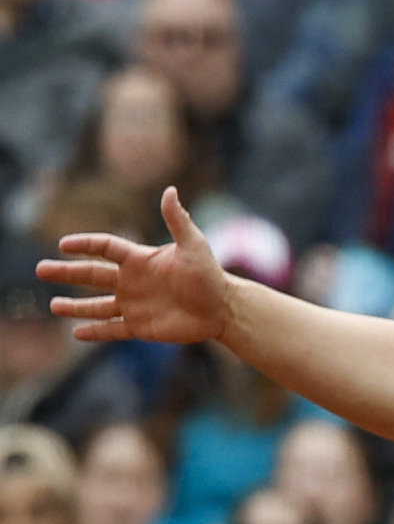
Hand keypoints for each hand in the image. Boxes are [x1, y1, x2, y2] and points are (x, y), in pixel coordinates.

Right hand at [40, 184, 234, 348]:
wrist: (223, 308)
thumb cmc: (210, 274)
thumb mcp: (194, 244)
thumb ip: (178, 220)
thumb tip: (170, 191)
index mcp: (139, 260)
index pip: (105, 248)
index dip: (85, 245)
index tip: (63, 244)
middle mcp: (131, 281)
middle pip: (91, 276)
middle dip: (66, 272)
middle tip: (41, 269)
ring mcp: (134, 305)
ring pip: (97, 306)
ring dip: (74, 306)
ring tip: (53, 305)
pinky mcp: (140, 327)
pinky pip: (112, 330)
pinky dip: (95, 332)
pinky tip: (76, 332)